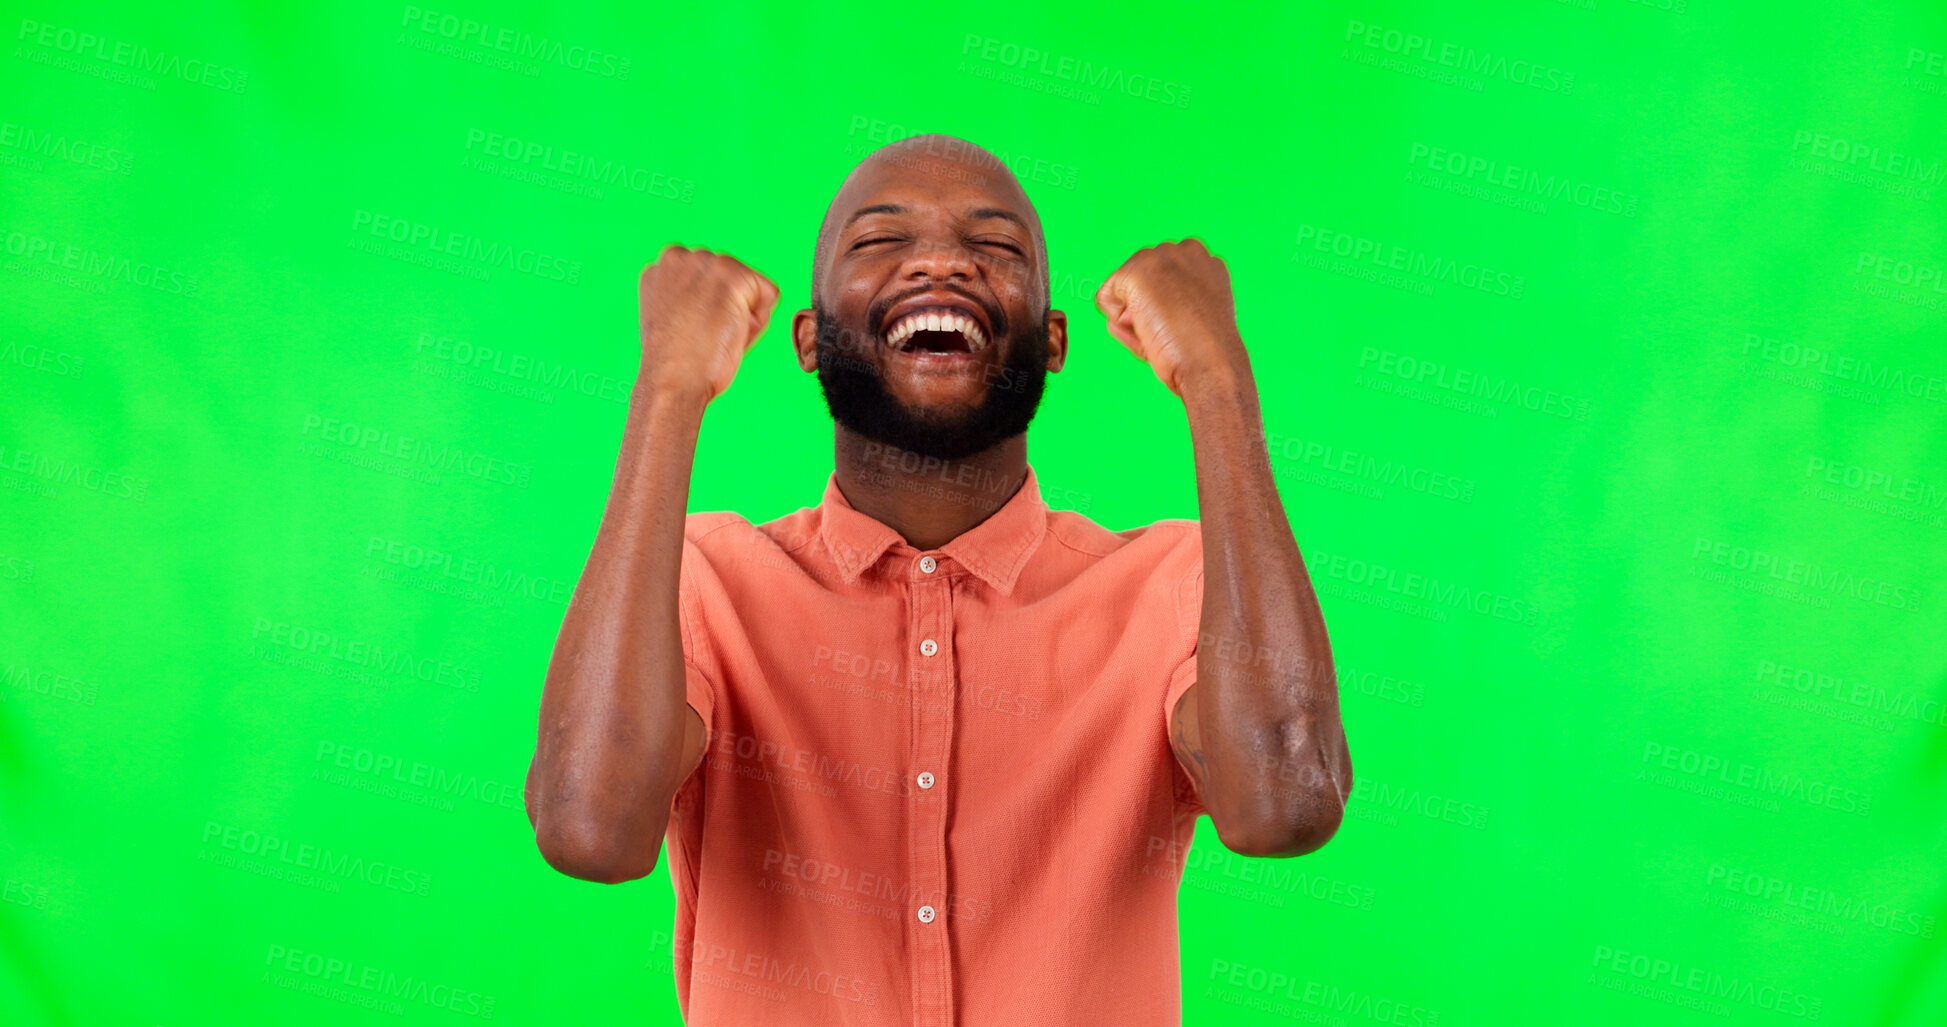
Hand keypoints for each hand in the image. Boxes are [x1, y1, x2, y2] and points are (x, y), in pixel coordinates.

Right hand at [638, 245, 780, 401]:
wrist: (672, 381)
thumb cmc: (676, 364)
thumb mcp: (676, 317)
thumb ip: (693, 295)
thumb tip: (727, 292)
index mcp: (664, 266)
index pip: (710, 278)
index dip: (712, 308)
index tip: (692, 329)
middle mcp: (680, 255)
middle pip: (732, 276)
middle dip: (730, 306)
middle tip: (706, 335)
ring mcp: (707, 262)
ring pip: (750, 284)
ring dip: (744, 312)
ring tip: (716, 334)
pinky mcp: (733, 275)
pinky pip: (768, 293)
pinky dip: (759, 320)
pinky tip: (730, 332)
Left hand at [1094, 239, 1249, 398]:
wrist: (1211, 363)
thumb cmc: (1203, 353)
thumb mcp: (1189, 320)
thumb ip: (1164, 304)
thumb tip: (1124, 312)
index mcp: (1204, 260)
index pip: (1161, 277)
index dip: (1163, 308)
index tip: (1184, 325)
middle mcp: (1185, 249)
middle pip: (1139, 278)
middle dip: (1146, 308)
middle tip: (1172, 331)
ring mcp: (1160, 256)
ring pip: (1121, 286)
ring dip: (1133, 315)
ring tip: (1162, 330)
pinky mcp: (1136, 271)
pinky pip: (1105, 298)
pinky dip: (1118, 321)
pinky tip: (1147, 328)